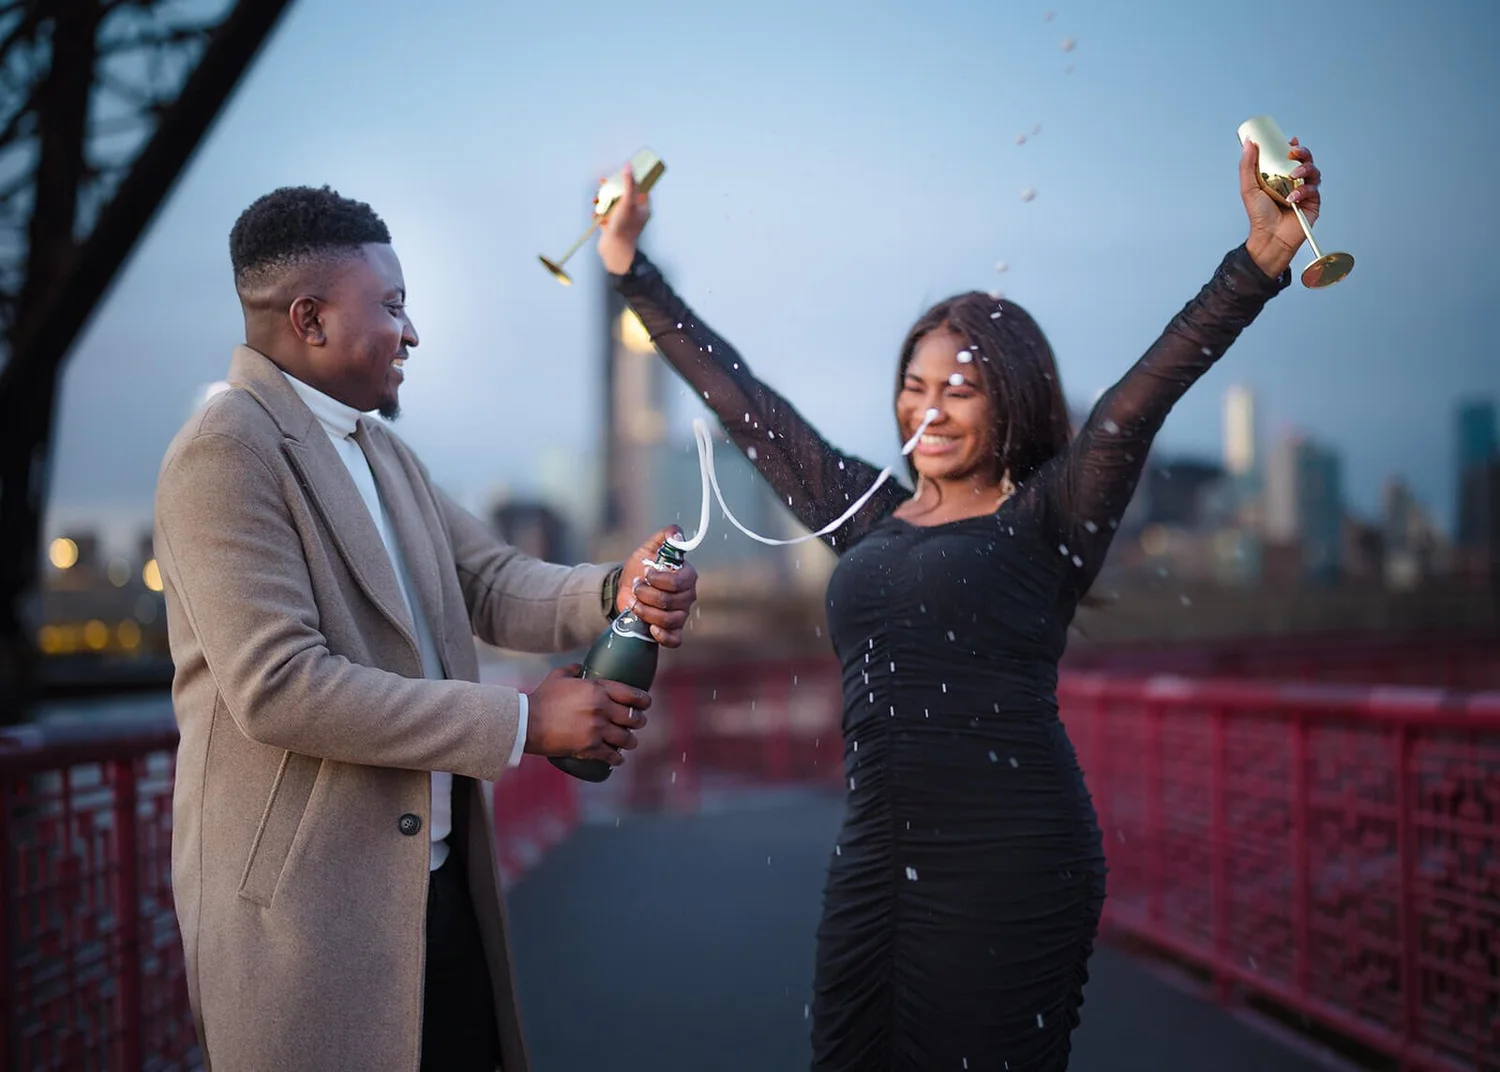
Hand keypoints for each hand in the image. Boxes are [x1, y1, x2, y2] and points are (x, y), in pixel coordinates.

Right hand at [524, 663, 649, 766]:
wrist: (528, 722)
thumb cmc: (542, 698)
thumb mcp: (558, 676)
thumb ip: (572, 669)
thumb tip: (580, 667)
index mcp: (598, 689)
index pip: (632, 694)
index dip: (644, 701)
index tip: (646, 704)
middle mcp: (602, 709)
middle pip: (634, 718)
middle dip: (638, 721)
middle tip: (636, 723)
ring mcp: (597, 729)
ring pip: (627, 738)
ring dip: (631, 741)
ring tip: (629, 742)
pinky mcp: (590, 747)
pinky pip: (612, 756)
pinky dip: (617, 759)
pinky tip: (618, 759)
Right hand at [597, 158, 650, 275]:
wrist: (615, 252)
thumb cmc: (624, 228)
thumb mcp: (627, 202)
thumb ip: (629, 184)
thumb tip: (628, 165)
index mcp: (643, 207)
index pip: (639, 187)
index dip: (630, 178)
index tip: (621, 172)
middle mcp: (634, 213)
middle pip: (623, 194)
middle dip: (611, 188)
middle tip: (603, 182)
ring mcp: (623, 221)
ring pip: (612, 204)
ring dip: (602, 200)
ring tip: (595, 200)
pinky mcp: (613, 227)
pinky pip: (605, 215)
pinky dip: (599, 213)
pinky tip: (595, 216)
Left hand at [618, 525, 698, 646]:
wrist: (627, 590)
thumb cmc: (640, 569)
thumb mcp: (648, 549)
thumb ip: (664, 538)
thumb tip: (676, 533)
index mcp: (686, 576)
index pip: (678, 581)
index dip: (658, 579)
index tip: (646, 574)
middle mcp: (687, 596)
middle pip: (670, 601)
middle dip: (646, 595)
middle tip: (636, 588)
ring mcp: (681, 615)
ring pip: (668, 620)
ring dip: (645, 612)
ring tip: (635, 603)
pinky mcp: (672, 630)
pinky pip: (674, 639)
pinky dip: (662, 635)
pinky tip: (650, 628)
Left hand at [1240, 134, 1321, 278]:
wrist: (1270, 238)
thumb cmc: (1259, 216)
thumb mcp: (1248, 188)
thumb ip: (1247, 165)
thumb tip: (1248, 143)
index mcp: (1279, 176)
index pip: (1289, 156)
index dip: (1292, 146)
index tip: (1289, 141)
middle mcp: (1293, 182)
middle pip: (1304, 159)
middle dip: (1302, 152)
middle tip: (1293, 153)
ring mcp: (1304, 191)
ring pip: (1313, 171)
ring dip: (1304, 169)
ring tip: (1293, 176)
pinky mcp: (1313, 202)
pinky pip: (1313, 189)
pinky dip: (1303, 191)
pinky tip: (1292, 198)